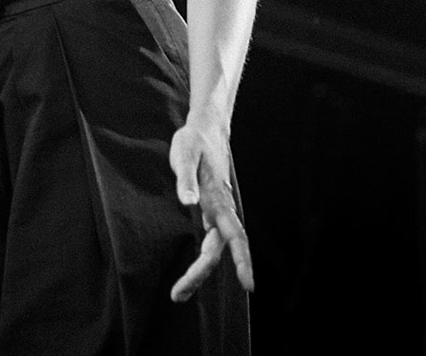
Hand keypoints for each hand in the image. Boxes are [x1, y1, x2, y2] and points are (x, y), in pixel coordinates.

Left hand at [168, 120, 254, 300]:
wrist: (206, 129)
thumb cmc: (194, 141)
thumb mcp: (186, 154)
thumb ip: (186, 179)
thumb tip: (189, 202)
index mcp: (218, 199)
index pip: (233, 237)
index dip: (241, 261)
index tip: (248, 285)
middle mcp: (221, 209)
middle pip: (217, 250)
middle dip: (200, 274)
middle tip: (177, 296)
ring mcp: (216, 211)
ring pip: (214, 248)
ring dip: (199, 271)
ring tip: (179, 293)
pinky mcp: (209, 210)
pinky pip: (211, 241)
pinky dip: (203, 260)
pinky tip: (194, 271)